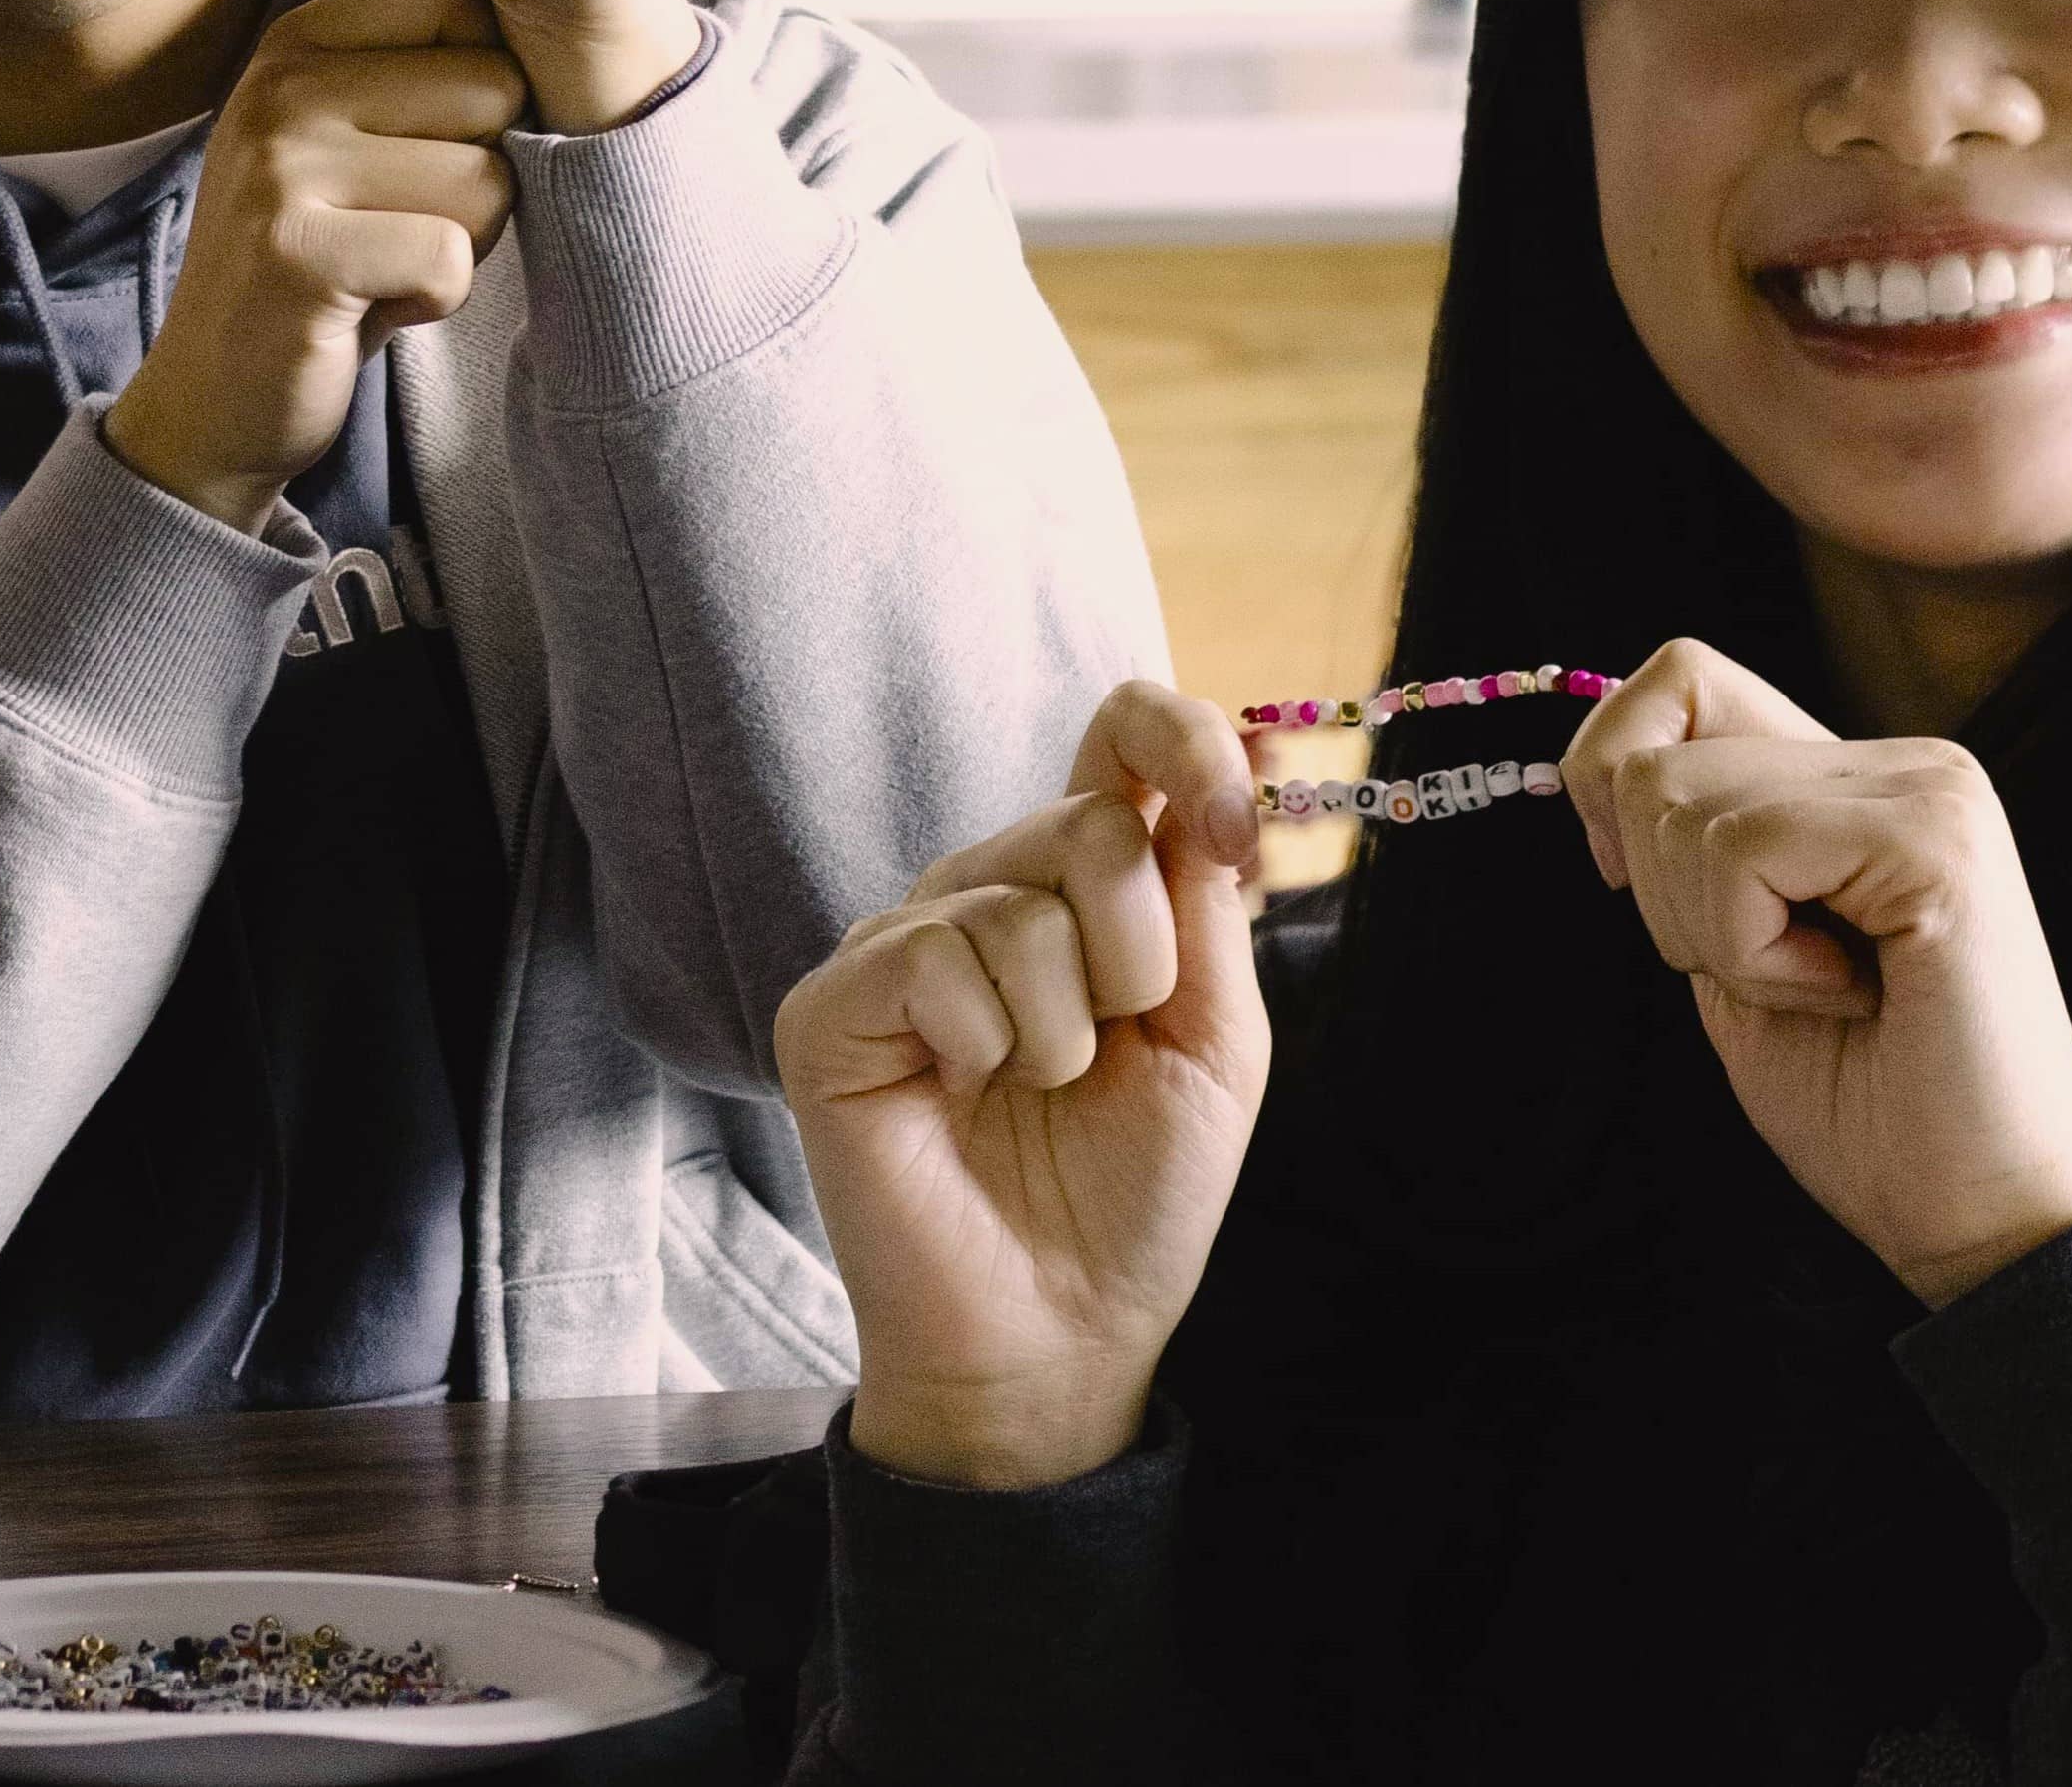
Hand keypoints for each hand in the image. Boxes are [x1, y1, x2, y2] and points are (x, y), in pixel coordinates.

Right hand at [102, 0, 524, 531]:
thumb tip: (534, 1)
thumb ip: (420, 70)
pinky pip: (450, 257)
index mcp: (299, 43)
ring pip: (487, 177)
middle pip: (494, 85)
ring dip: (463, 242)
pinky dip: (436, 297)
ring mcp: (282, 168)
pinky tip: (374, 305)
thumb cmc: (320, 259)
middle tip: (402, 221)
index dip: (487, 64)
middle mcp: (283, 87)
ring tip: (385, 261)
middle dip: (484, 170)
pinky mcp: (298, 255)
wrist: (213, 396)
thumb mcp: (351, 141)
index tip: (438, 133)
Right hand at [780, 683, 1272, 1490]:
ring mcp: (904, 941)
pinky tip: (961, 1095)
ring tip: (1033, 1091)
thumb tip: (1209, 786)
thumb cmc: (1133, 1195)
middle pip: (1089, 826)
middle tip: (1110, 1053)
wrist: (1058, 1333)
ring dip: (1064, 1029)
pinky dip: (984, 1044)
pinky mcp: (835, 1002)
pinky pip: (933, 958)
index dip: (1183, 745)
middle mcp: (989, 891)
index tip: (1236, 827)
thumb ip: (1207, 908)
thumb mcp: (1211, 1044)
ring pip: (1018, 903)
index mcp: (1087, 888)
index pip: (1122, 737)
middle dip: (1139, 959)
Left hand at [1565, 638, 2071, 1308]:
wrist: (1982, 1220)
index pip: (1681, 678)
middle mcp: (1905, 763)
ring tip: (1824, 991)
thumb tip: (1593, 771)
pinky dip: (1751, 951)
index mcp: (1858, 780)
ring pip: (1679, 800)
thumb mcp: (1732, 948)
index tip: (1631, 881)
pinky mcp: (1937, 841)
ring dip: (1712, 933)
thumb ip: (1689, 848)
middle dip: (1660, 893)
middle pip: (1656, 753)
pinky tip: (1847, 996)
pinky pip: (1741, 851)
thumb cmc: (1864, 1107)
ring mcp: (1929, 791)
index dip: (1610, 769)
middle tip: (1776, 974)